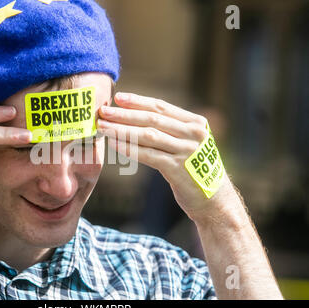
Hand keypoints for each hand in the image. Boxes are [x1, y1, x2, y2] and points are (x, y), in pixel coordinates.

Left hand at [97, 92, 235, 222]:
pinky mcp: (179, 169)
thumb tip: (135, 118)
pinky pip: (149, 155)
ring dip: (123, 130)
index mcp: (195, 122)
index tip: (118, 98)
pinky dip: (130, 149)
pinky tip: (115, 145)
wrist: (214, 200)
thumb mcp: (187, 144)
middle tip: (103, 112)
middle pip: (152, 119)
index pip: (161, 107)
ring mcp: (187, 151)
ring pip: (148, 135)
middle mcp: (193, 134)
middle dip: (125, 114)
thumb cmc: (194, 170)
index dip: (138, 101)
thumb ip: (169, 131)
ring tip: (103, 127)